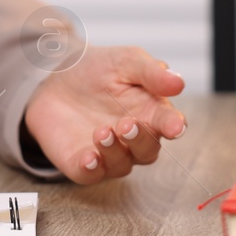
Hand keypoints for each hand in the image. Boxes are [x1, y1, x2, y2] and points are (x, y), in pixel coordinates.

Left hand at [23, 45, 186, 183]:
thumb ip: (151, 72)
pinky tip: (89, 158)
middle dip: (140, 139)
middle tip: (126, 124)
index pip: (169, 124)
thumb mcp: (125, 62)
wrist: (57, 77)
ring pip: (121, 164)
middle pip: (148, 150)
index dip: (174, 126)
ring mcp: (109, 154)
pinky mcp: (82, 163)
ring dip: (113, 150)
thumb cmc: (99, 70)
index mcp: (151, 113)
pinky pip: (90, 174)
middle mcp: (134, 139)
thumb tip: (178, 83)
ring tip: (102, 131)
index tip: (175, 127)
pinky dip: (91, 169)